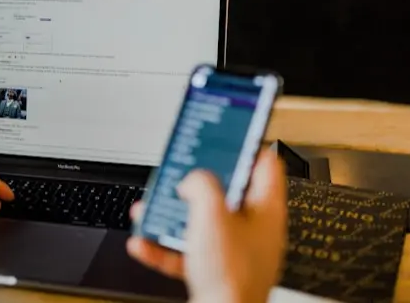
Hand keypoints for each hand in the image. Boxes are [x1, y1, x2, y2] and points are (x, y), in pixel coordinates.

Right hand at [127, 150, 287, 302]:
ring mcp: (235, 253)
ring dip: (174, 214)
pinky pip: (187, 252)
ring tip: (153, 207)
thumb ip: (201, 184)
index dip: (244, 145)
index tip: (227, 134)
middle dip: (196, 183)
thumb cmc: (231, 275)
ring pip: (201, 223)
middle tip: (180, 172)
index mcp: (265, 210)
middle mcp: (254, 230)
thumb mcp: (211, 213)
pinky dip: (164, 246)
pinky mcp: (216, 273)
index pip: (263, 164)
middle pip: (226, 193)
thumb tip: (193, 179)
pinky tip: (144, 242)